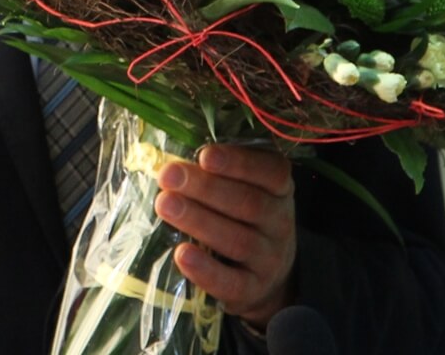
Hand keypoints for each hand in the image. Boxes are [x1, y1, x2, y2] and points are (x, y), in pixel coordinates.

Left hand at [154, 143, 296, 326]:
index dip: (239, 163)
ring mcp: (270, 259)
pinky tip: (182, 254)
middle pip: (248, 203)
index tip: (205, 155)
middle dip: (205, 188)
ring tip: (164, 205)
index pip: (271, 172)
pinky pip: (232, 282)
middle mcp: (280, 222)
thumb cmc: (242, 219)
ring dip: (199, 221)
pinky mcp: (254, 290)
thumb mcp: (243, 190)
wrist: (265, 275)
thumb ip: (216, 173)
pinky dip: (206, 270)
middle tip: (168, 175)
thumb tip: (165, 155)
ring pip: (238, 240)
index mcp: (279, 190)